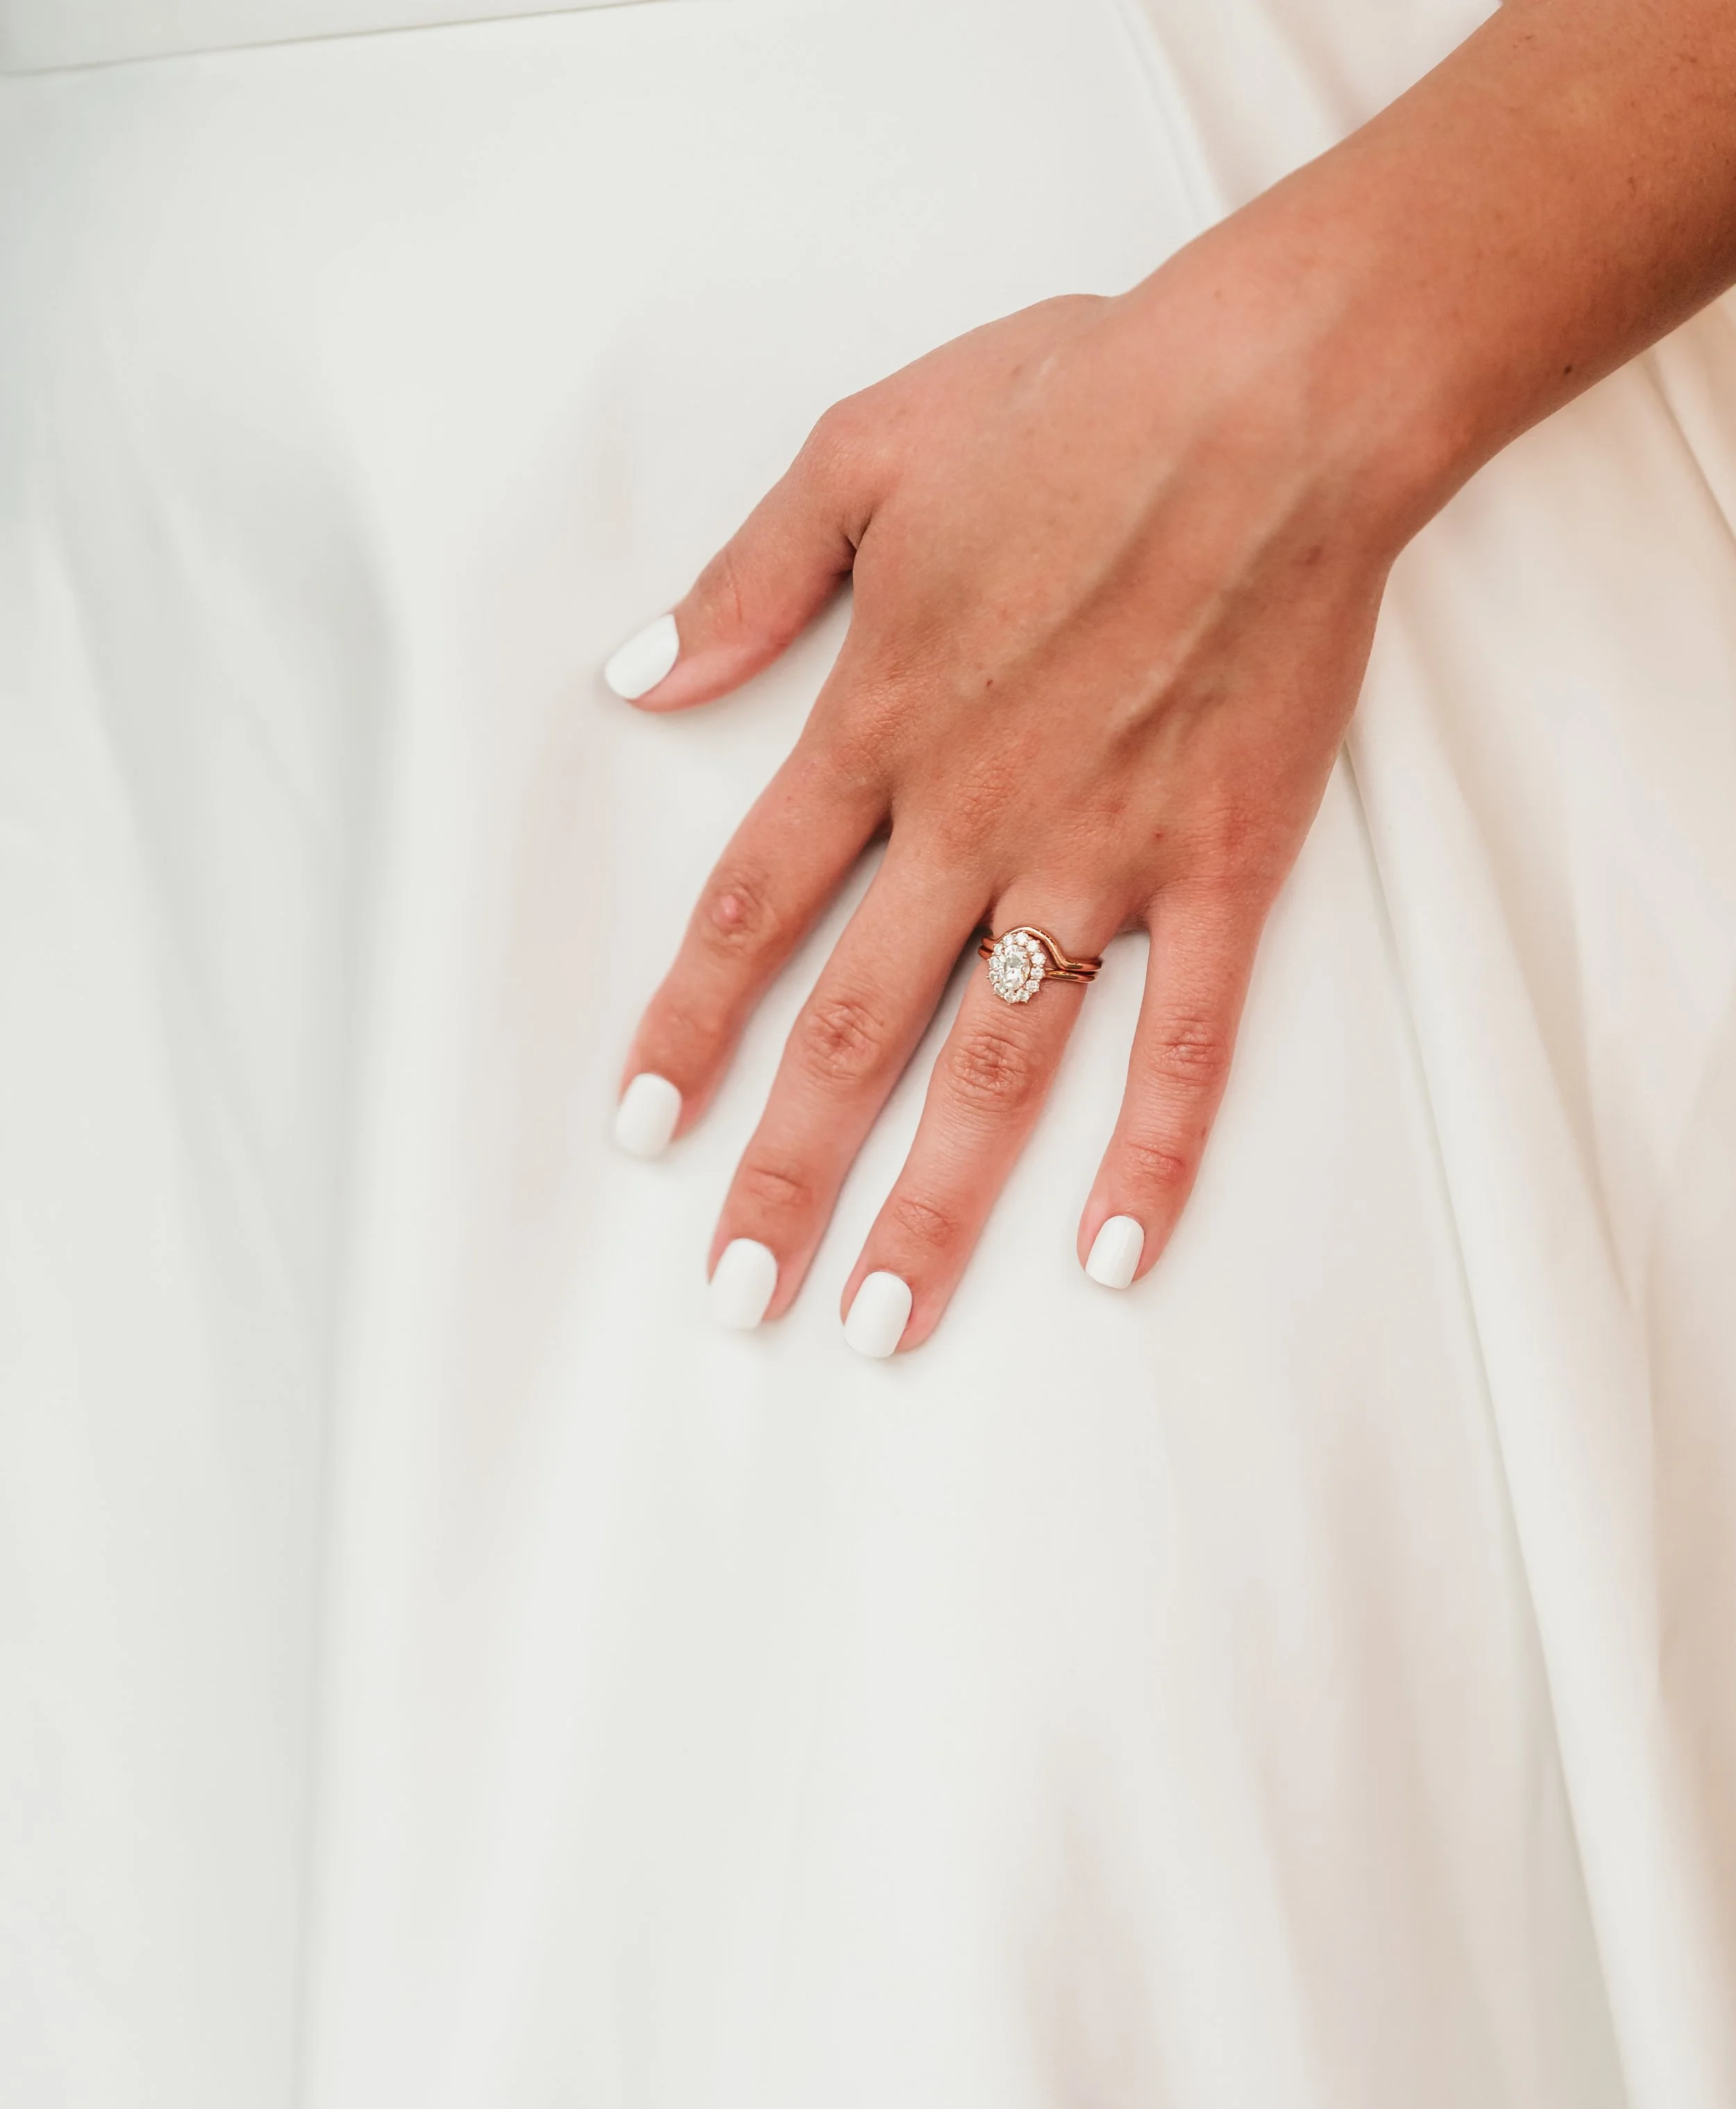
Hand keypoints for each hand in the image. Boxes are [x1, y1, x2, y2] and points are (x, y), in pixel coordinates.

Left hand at [609, 243, 1405, 1351]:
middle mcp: (972, 820)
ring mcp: (1102, 857)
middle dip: (784, 1172)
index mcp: (878, 725)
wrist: (1279, 394)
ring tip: (880, 1325)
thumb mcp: (866, 449)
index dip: (686, 1030)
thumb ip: (745, 579)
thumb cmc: (1080, 396)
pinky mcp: (1224, 871)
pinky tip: (1109, 1255)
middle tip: (738, 1293)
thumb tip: (640, 674)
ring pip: (997, 1068)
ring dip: (931, 1205)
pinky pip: (1186, 1042)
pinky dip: (1152, 1154)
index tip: (639, 1130)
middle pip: (852, 1031)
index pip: (750, 913)